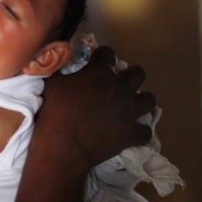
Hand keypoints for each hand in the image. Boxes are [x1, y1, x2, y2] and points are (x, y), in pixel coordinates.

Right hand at [41, 45, 155, 167]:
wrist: (63, 147)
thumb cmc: (54, 113)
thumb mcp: (51, 83)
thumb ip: (60, 68)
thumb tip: (61, 60)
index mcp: (101, 72)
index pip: (108, 53)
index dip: (102, 57)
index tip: (95, 62)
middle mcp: (120, 88)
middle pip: (138, 73)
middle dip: (129, 76)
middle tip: (117, 84)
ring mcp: (129, 112)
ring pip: (149, 99)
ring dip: (141, 101)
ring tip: (130, 105)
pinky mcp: (131, 134)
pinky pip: (146, 132)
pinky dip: (140, 132)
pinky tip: (132, 132)